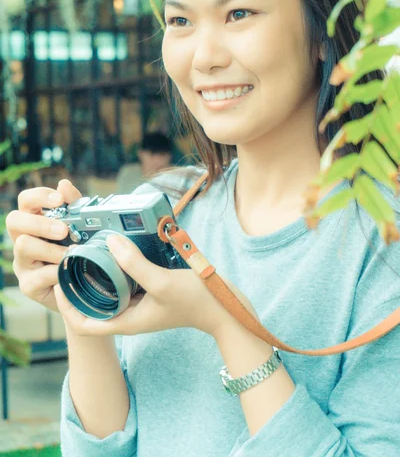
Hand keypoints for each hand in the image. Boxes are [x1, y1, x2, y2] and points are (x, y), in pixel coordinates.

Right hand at [6, 179, 80, 311]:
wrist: (87, 288)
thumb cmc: (80, 251)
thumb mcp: (81, 226)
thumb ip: (74, 205)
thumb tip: (64, 184)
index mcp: (34, 221)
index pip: (26, 200)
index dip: (39, 196)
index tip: (59, 199)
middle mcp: (23, 239)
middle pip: (14, 220)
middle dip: (40, 223)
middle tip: (64, 230)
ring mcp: (23, 262)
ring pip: (23, 245)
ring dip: (50, 248)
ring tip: (71, 253)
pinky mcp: (28, 285)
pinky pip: (37, 276)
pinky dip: (56, 272)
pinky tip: (69, 271)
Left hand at [54, 234, 258, 338]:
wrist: (225, 308)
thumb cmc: (195, 301)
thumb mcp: (162, 282)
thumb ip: (134, 263)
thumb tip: (109, 241)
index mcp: (126, 322)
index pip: (83, 324)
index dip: (66, 306)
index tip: (59, 281)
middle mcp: (129, 314)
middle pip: (93, 304)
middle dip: (79, 284)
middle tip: (70, 258)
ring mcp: (140, 304)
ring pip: (110, 290)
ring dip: (98, 273)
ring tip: (88, 250)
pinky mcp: (151, 292)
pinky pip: (127, 281)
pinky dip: (118, 267)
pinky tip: (119, 248)